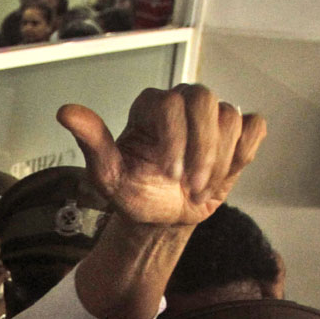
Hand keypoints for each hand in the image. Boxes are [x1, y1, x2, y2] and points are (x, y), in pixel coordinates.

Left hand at [56, 84, 263, 227]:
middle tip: (192, 187)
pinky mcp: (237, 132)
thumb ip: (93, 143)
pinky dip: (244, 153)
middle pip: (206, 100)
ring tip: (200, 190)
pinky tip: (224, 175)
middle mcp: (182, 101)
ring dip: (220, 162)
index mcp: (151, 106)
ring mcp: (211, 116)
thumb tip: (65, 112)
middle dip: (204, 150)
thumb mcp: (109, 175)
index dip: (176, 140)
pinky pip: (254, 127)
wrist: (162, 217)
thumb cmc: (135, 193)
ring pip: (231, 118)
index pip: (171, 104)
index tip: (170, 175)